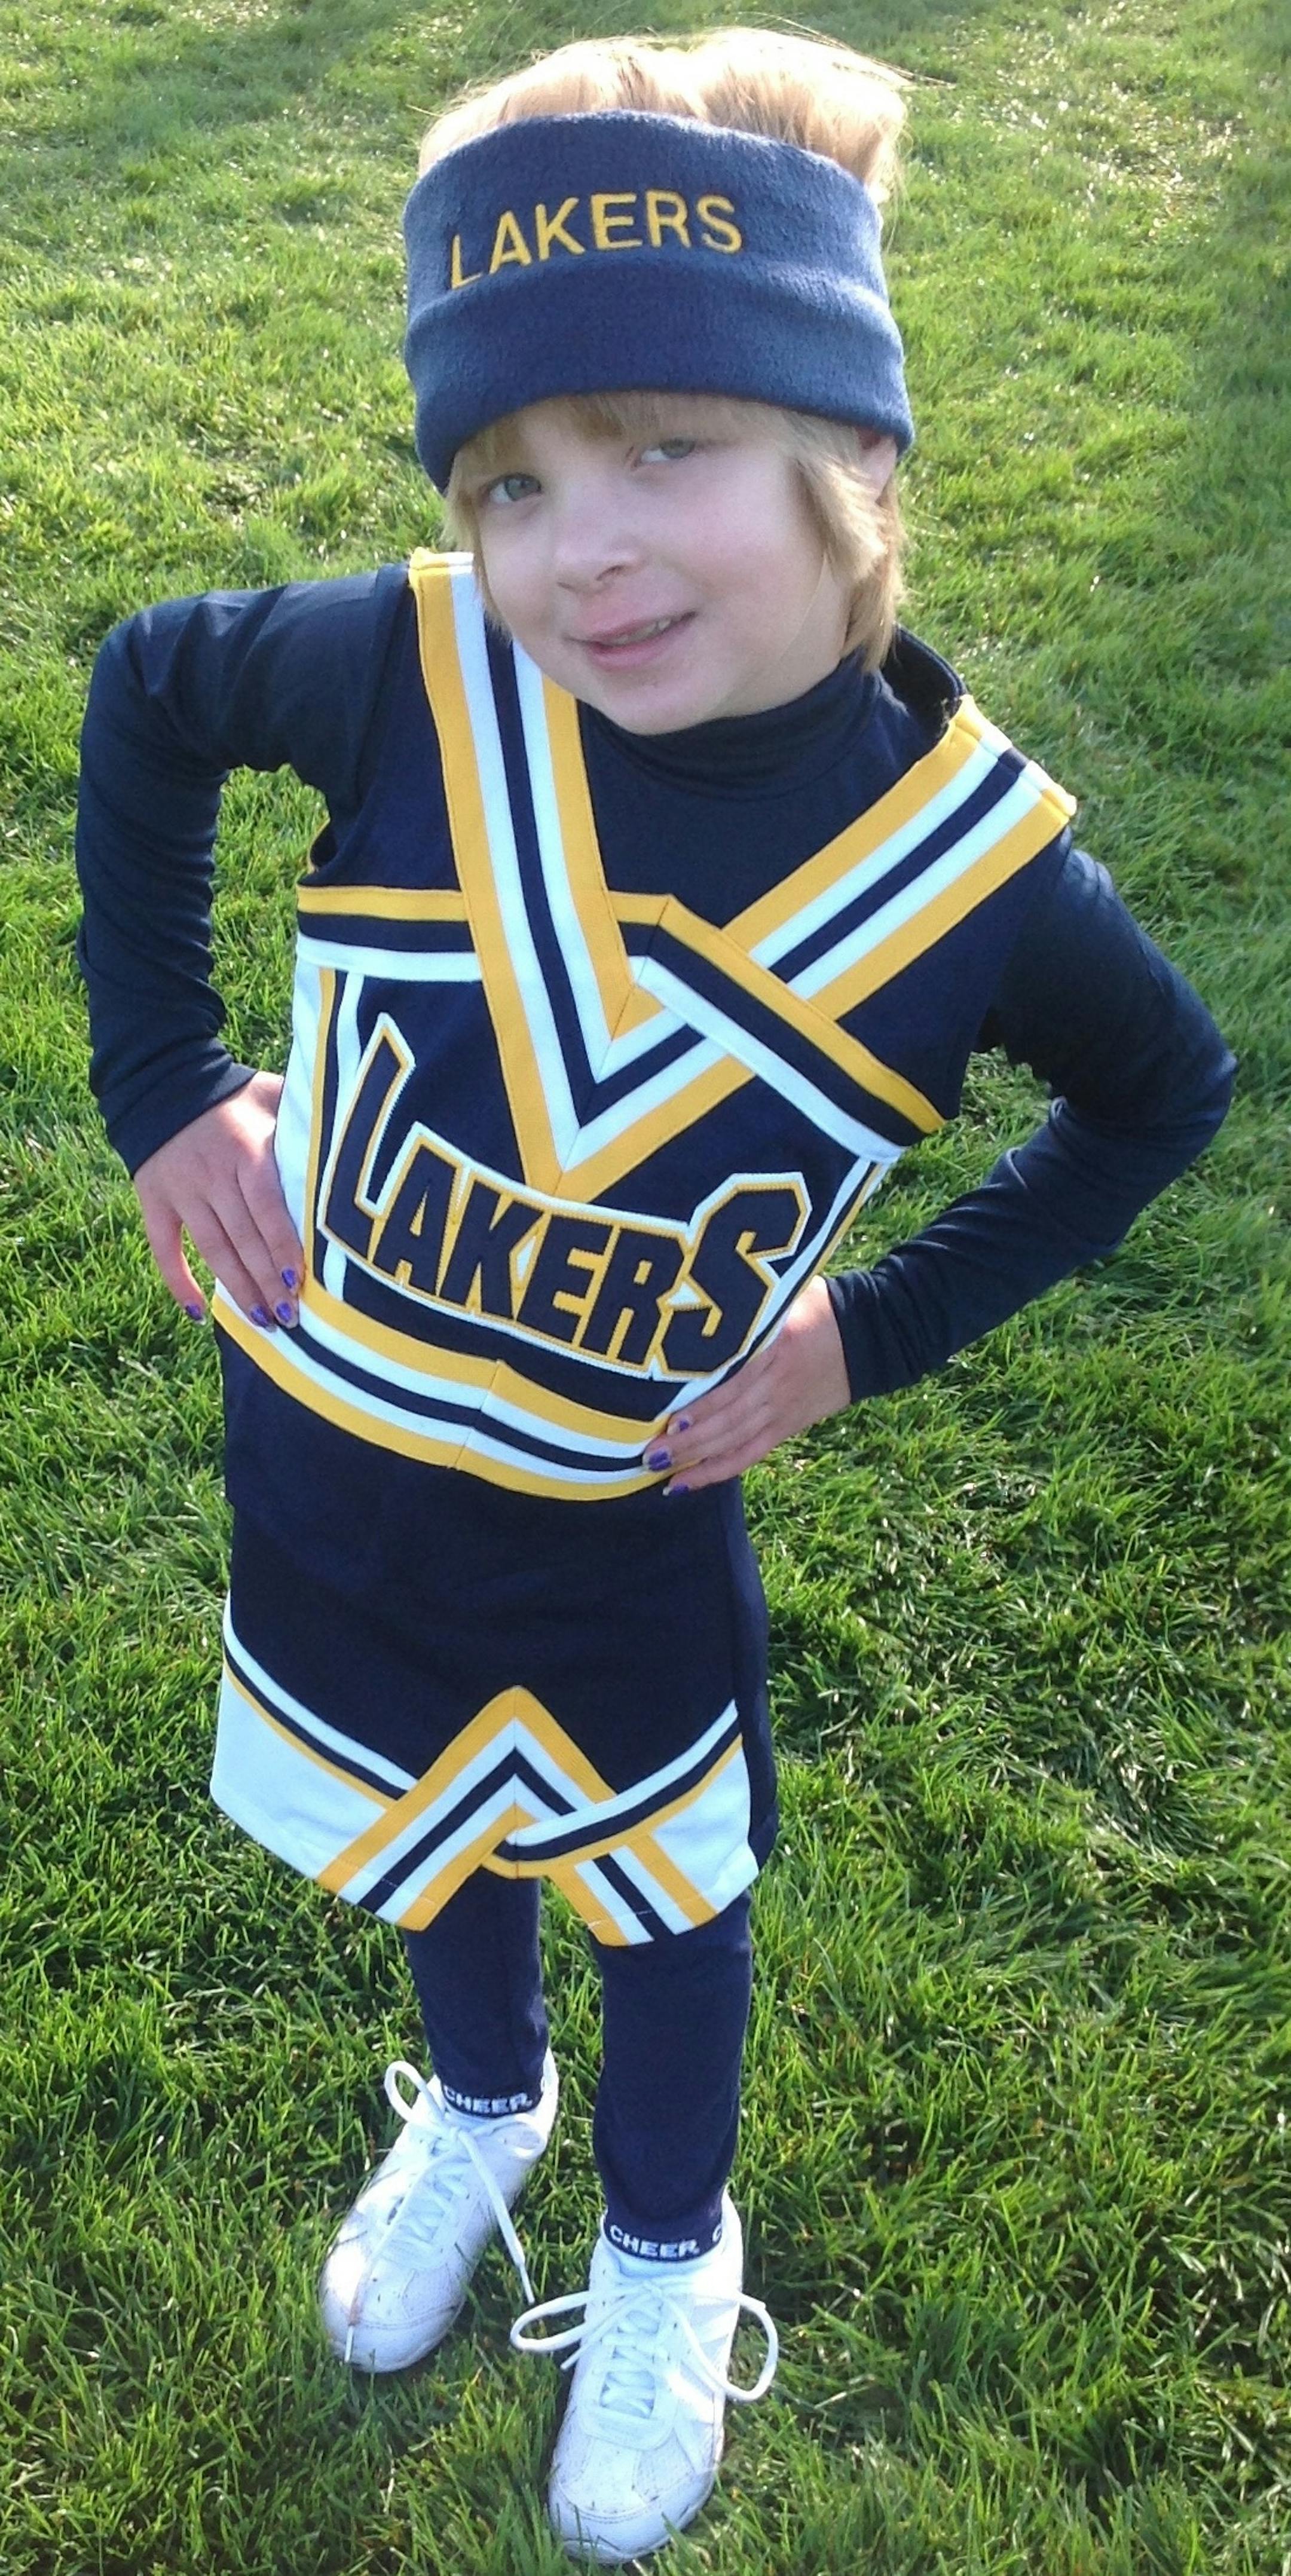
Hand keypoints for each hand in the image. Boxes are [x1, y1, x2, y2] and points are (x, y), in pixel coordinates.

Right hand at [132, 1073, 304, 1326]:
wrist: (162, 1081)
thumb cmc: (234, 1096)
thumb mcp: (272, 1095)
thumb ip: (305, 1116)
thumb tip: (353, 1131)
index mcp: (246, 1151)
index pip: (267, 1208)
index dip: (283, 1247)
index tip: (301, 1282)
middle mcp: (212, 1175)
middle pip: (243, 1238)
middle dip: (268, 1282)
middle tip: (290, 1318)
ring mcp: (181, 1191)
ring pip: (212, 1249)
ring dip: (237, 1289)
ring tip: (262, 1320)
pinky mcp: (153, 1201)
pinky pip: (164, 1248)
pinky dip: (179, 1282)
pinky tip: (198, 1313)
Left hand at [643, 1274, 850, 1494]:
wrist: (867, 1335)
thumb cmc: (816, 1307)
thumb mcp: (786, 1296)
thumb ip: (747, 1307)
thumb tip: (694, 1301)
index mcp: (777, 1347)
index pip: (736, 1382)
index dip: (706, 1405)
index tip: (671, 1417)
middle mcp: (777, 1384)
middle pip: (729, 1419)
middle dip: (689, 1439)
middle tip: (649, 1452)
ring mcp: (782, 1410)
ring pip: (735, 1440)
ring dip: (697, 1458)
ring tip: (659, 1468)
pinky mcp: (786, 1426)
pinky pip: (750, 1453)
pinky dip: (718, 1470)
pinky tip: (687, 1482)